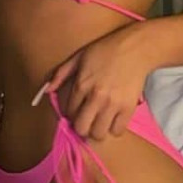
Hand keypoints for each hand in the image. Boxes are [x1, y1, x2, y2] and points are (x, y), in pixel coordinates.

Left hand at [35, 24, 151, 141]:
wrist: (136, 48)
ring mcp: (113, 104)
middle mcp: (96, 97)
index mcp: (81, 84)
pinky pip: (118, 130)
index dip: (71, 114)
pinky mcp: (128, 108)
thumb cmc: (106, 50)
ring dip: (97, 130)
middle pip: (82, 128)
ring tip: (100, 122)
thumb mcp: (79, 56)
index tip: (77, 111)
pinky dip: (114, 128)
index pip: (69, 113)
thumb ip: (61, 73)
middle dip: (82, 127)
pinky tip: (113, 119)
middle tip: (87, 121)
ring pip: (99, 133)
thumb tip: (47, 90)